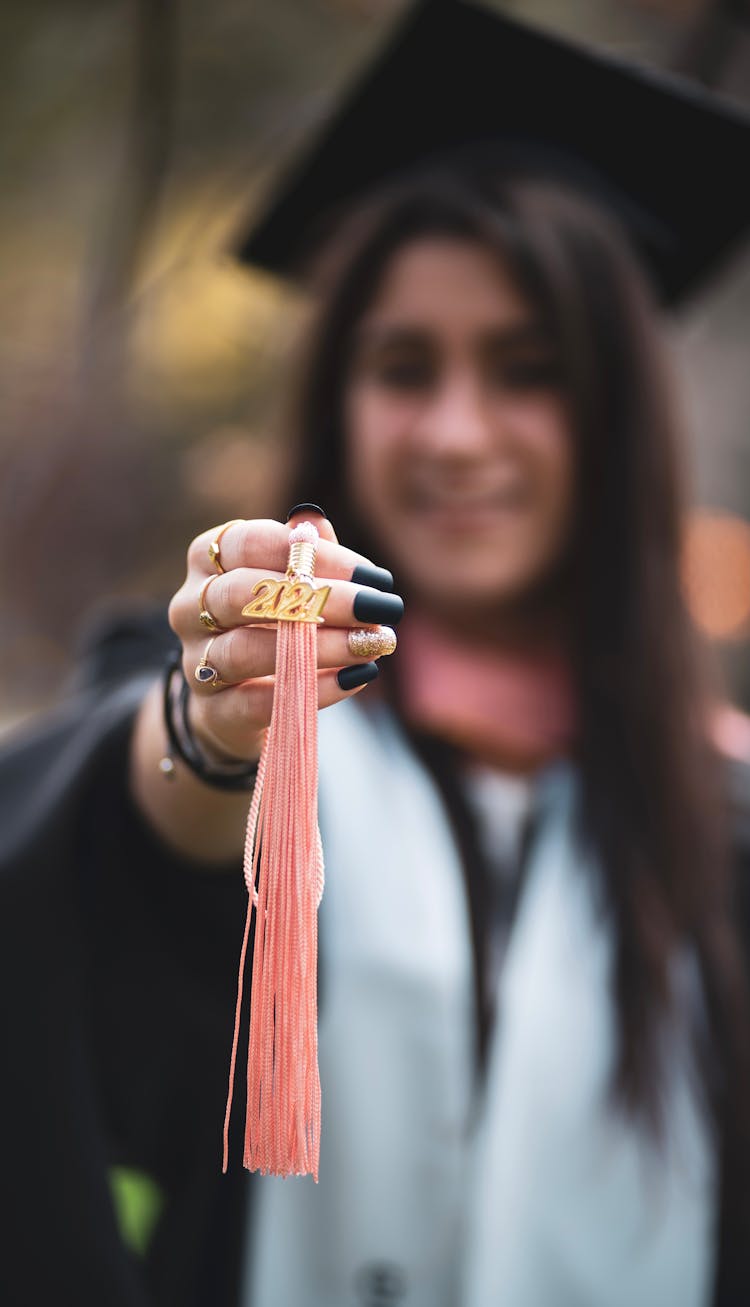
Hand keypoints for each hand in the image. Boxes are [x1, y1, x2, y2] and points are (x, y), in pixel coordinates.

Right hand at [167, 511, 402, 763]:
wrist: (234, 703)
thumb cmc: (270, 625)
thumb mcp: (288, 583)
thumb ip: (303, 554)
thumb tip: (314, 521)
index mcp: (207, 561)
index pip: (249, 542)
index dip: (311, 554)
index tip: (370, 574)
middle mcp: (190, 607)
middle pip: (244, 593)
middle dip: (320, 599)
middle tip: (378, 607)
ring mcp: (195, 661)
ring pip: (247, 650)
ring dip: (320, 646)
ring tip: (373, 644)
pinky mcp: (213, 711)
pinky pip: (257, 702)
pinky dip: (313, 690)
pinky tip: (357, 677)